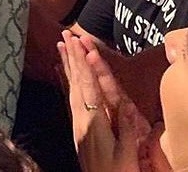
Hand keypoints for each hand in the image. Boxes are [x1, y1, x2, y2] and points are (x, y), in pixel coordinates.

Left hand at [58, 30, 146, 171]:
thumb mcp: (125, 155)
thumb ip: (124, 129)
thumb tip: (126, 105)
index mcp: (94, 122)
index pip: (88, 86)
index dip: (84, 64)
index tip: (80, 44)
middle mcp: (82, 118)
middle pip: (76, 81)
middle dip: (72, 56)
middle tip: (66, 34)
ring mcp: (77, 122)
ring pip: (71, 86)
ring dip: (67, 64)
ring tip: (61, 45)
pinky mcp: (78, 127)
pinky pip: (71, 97)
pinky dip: (68, 80)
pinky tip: (64, 72)